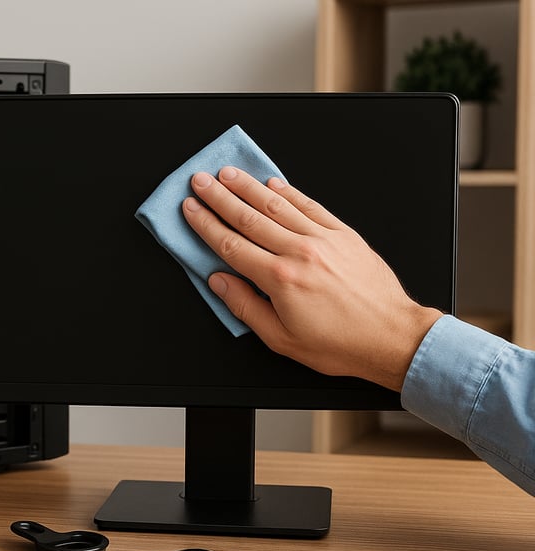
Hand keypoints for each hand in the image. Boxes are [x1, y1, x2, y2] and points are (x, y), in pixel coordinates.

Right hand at [182, 166, 442, 391]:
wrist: (391, 336)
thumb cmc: (340, 344)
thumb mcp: (281, 339)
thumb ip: (245, 307)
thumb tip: (219, 282)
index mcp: (280, 279)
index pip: (231, 245)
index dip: (206, 224)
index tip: (191, 208)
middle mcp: (300, 252)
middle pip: (249, 218)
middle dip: (220, 197)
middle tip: (200, 180)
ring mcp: (323, 239)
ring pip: (277, 206)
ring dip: (249, 187)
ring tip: (228, 174)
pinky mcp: (344, 234)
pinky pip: (311, 206)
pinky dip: (290, 193)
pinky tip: (274, 183)